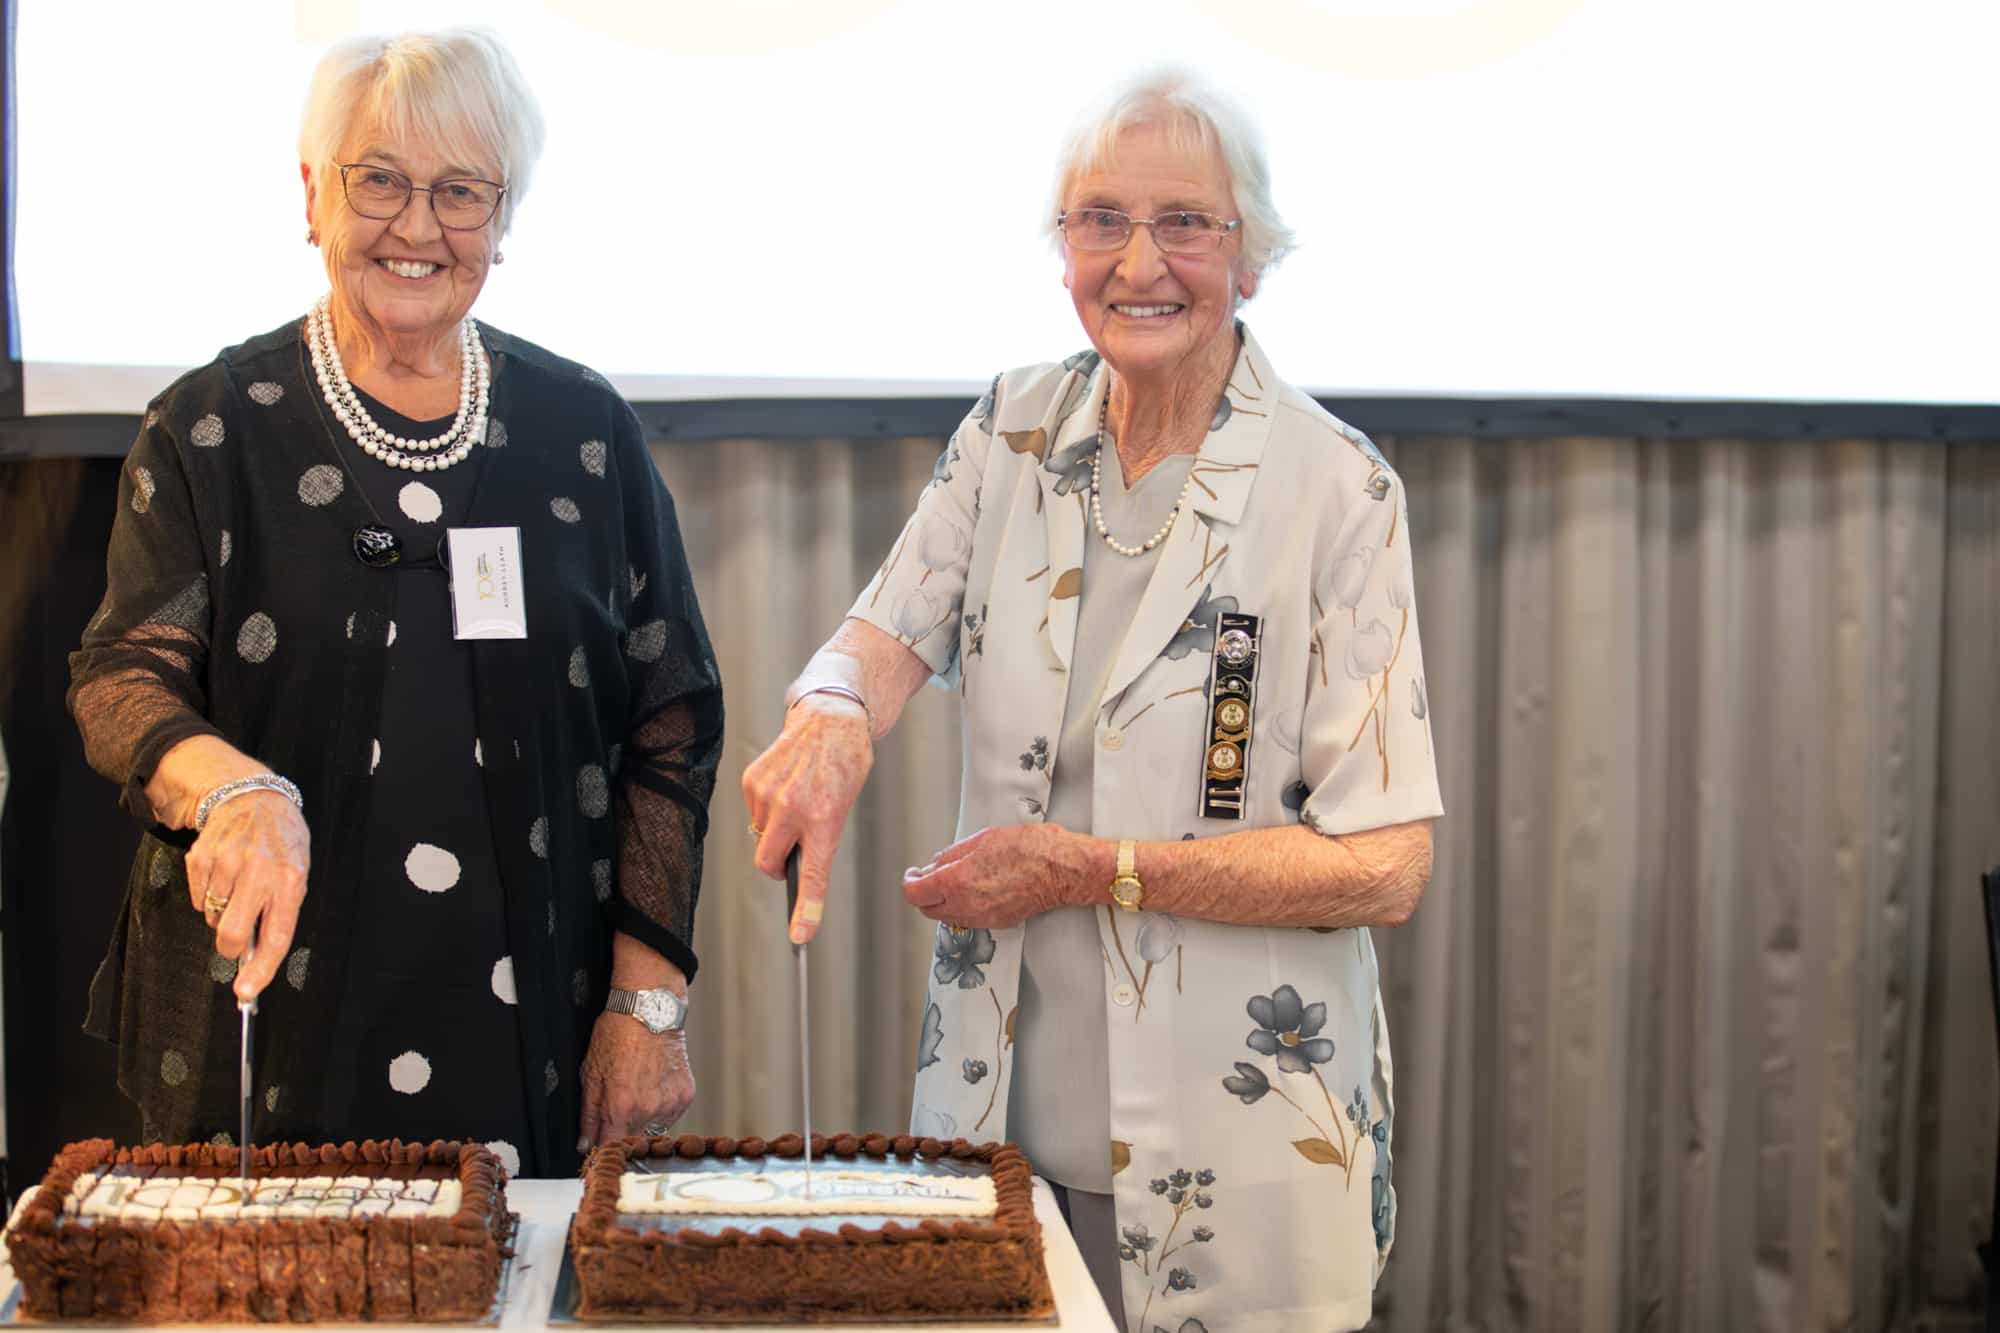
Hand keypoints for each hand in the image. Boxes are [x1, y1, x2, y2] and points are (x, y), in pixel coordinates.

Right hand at [185, 789, 310, 1002]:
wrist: (254, 798)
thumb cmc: (281, 842)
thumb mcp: (296, 871)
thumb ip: (280, 911)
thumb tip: (254, 955)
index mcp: (290, 880)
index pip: (277, 936)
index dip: (261, 969)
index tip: (246, 991)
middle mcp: (259, 872)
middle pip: (232, 934)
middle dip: (230, 946)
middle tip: (236, 938)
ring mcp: (228, 864)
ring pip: (214, 918)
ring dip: (223, 912)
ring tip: (239, 884)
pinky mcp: (201, 858)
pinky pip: (199, 899)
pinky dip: (209, 895)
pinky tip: (224, 872)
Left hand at [576, 1014, 694, 1151]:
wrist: (650, 1009)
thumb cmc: (618, 1034)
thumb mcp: (591, 1073)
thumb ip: (588, 1115)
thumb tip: (584, 1143)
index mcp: (621, 1105)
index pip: (610, 1147)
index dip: (602, 1149)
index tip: (599, 1145)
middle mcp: (649, 1108)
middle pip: (632, 1139)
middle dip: (622, 1129)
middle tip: (620, 1105)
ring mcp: (671, 1102)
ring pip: (653, 1129)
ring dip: (643, 1119)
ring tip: (638, 1091)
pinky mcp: (686, 1095)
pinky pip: (670, 1115)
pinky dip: (661, 1107)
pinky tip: (654, 1086)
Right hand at [741, 694, 872, 943]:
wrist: (830, 718)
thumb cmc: (845, 763)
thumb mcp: (845, 804)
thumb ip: (820, 837)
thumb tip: (795, 863)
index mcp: (825, 819)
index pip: (813, 875)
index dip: (806, 909)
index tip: (800, 936)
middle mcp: (792, 809)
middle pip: (767, 863)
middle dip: (775, 866)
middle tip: (791, 852)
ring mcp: (768, 794)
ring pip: (760, 837)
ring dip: (774, 831)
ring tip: (798, 801)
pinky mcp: (752, 780)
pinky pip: (753, 813)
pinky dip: (766, 809)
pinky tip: (785, 786)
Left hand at [901, 823, 1093, 928]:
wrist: (1062, 869)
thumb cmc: (1030, 848)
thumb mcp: (983, 839)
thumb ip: (952, 854)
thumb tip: (934, 864)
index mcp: (957, 882)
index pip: (914, 893)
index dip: (910, 881)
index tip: (913, 873)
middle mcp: (966, 905)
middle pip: (927, 909)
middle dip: (924, 893)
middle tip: (931, 876)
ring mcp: (982, 917)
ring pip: (947, 917)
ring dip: (943, 902)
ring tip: (955, 881)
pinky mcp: (997, 922)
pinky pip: (969, 919)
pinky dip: (964, 907)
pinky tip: (976, 890)